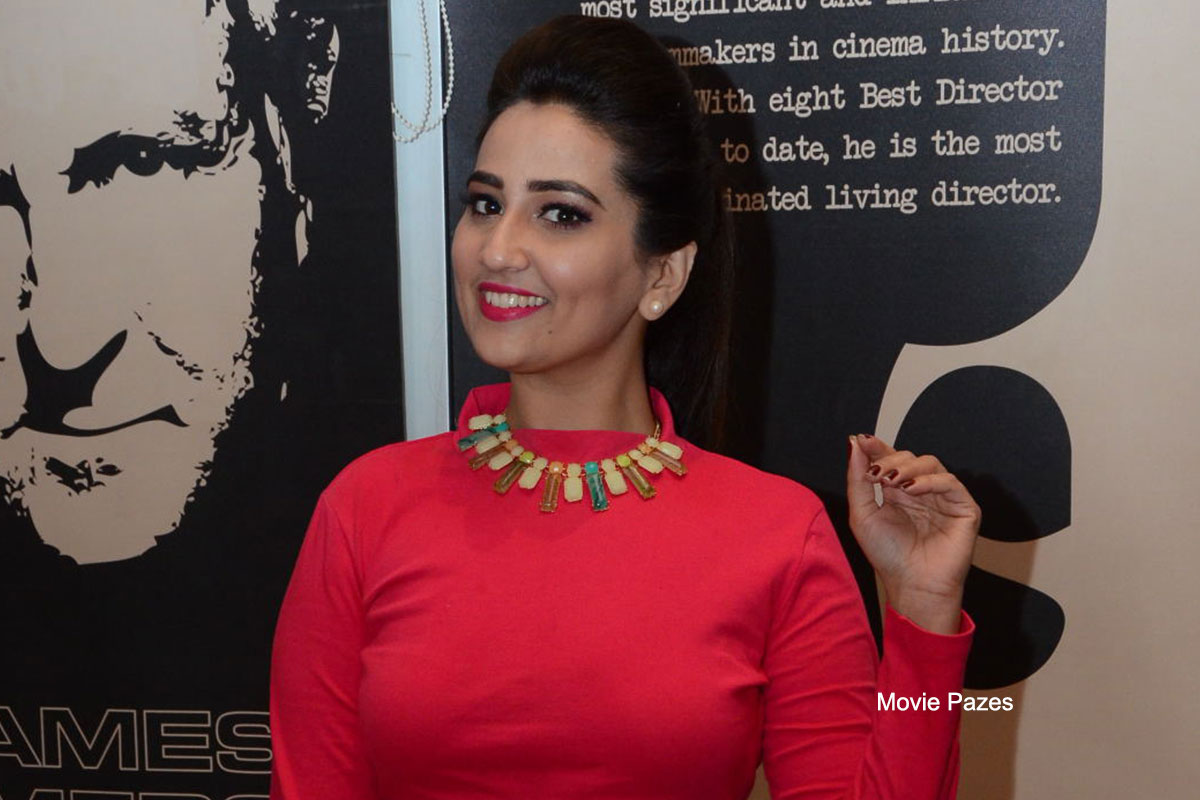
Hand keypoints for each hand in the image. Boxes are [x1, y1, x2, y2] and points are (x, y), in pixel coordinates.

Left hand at [846, 434, 980, 633]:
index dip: (878, 447)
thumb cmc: (888, 555)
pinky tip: (913, 489)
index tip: (863, 440)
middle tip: (877, 473)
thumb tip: (854, 444)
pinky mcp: (964, 508)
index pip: (891, 459)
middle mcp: (921, 491)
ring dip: (908, 467)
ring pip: (931, 464)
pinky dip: (931, 481)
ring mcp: (943, 498)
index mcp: (898, 491)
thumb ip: (858, 479)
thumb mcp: (862, 514)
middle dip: (891, 460)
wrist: (911, 585)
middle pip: (910, 457)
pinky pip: (951, 483)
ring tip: (892, 480)